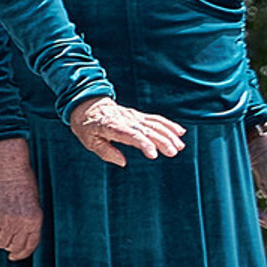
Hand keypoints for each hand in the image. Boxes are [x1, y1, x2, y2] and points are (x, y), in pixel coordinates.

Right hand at [0, 137, 42, 259]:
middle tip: (4, 240)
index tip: (13, 257)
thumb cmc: (23, 188)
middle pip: (14, 246)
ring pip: (1, 241)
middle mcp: (23, 224)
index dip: (21, 254)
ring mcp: (9, 221)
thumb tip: (18, 242)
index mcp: (36, 222)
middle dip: (8, 246)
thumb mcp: (33, 207)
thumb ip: (29, 224)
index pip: (30, 246)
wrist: (10, 174)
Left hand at [68, 96, 185, 165]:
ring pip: (154, 124)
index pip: (130, 135)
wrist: (86, 104)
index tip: (153, 154)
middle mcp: (125, 120)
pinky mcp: (138, 116)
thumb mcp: (88, 140)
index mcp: (111, 126)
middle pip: (146, 130)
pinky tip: (180, 132)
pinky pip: (155, 119)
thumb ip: (105, 151)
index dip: (143, 143)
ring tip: (179, 146)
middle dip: (161, 140)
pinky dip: (169, 125)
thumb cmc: (86, 125)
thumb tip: (123, 162)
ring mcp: (133, 117)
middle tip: (173, 152)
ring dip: (169, 134)